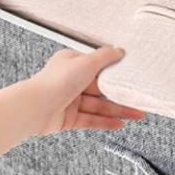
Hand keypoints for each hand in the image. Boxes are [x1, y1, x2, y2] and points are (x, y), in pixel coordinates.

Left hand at [26, 47, 144, 135]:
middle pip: (102, 89)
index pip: (99, 66)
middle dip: (122, 95)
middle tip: (140, 99)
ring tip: (136, 114)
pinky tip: (120, 123)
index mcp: (73, 64)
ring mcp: (70, 101)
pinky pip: (91, 120)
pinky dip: (106, 122)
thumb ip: (106, 56)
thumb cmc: (56, 81)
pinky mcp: (68, 119)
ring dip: (118, 110)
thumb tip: (120, 50)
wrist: (34, 108)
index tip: (132, 76)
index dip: (117, 72)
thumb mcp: (87, 61)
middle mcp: (71, 81)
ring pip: (100, 106)